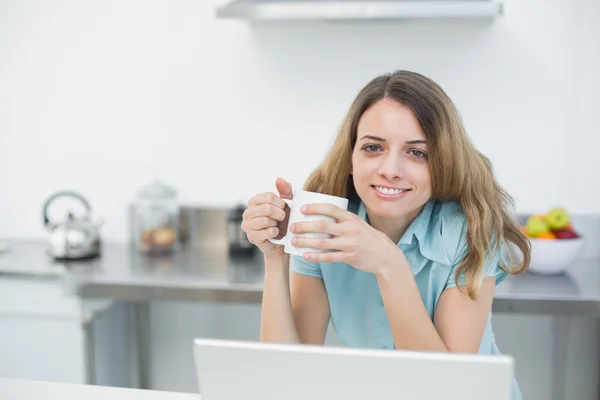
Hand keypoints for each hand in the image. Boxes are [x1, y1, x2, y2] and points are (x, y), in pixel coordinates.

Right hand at [241, 178, 292, 256]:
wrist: (281, 242)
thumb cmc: (282, 221)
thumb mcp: (286, 204)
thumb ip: (285, 191)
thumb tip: (279, 179)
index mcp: (254, 201)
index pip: (269, 197)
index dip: (280, 203)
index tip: (284, 208)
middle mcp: (247, 212)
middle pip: (267, 209)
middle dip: (280, 214)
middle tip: (282, 219)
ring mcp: (247, 225)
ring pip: (266, 220)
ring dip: (276, 224)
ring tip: (277, 226)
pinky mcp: (251, 237)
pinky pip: (267, 231)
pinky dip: (275, 232)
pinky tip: (275, 233)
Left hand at [290, 203, 404, 273]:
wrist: (385, 255)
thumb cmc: (368, 238)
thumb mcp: (358, 224)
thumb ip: (342, 220)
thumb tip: (321, 215)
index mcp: (351, 219)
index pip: (331, 209)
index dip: (315, 208)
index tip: (302, 209)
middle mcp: (350, 230)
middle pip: (323, 226)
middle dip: (305, 226)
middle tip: (292, 227)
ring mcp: (349, 244)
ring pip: (323, 242)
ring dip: (306, 242)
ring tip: (294, 241)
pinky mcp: (349, 257)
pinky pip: (329, 257)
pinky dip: (316, 257)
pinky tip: (306, 255)